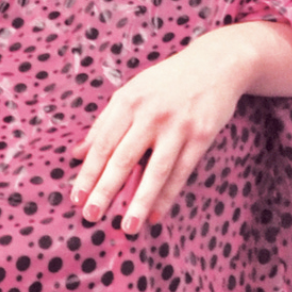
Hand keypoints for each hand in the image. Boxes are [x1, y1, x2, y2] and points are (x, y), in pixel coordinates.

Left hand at [70, 23, 291, 232]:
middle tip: (91, 216)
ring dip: (140, 201)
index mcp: (128, 101)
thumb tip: (76, 153)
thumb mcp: (131, 93)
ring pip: (155, 170)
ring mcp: (178, 125)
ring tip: (128, 227)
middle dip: (106, 190)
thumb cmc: (166, 83)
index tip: (76, 198)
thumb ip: (104, 124)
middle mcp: (151, 113)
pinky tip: (155, 214)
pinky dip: (168, 195)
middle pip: (124, 159)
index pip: (102, 144)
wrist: (216, 64)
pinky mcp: (201, 135)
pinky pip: (182, 172)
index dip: (88, 173)